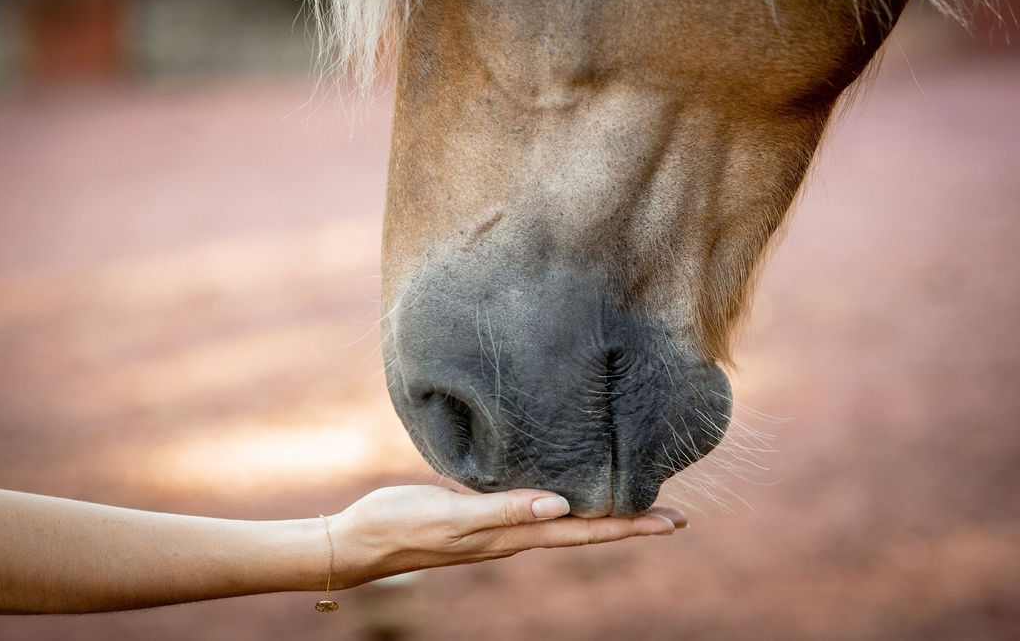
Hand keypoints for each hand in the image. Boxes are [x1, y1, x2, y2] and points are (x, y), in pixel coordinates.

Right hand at [326, 485, 685, 588]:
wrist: (359, 541)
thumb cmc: (400, 524)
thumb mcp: (450, 516)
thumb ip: (503, 512)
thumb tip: (560, 508)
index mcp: (511, 536)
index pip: (583, 532)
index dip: (629, 527)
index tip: (672, 521)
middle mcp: (513, 535)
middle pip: (584, 530)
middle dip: (629, 523)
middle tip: (675, 516)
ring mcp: (498, 528)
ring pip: (565, 522)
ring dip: (603, 516)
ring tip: (635, 504)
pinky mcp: (482, 516)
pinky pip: (537, 511)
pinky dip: (567, 504)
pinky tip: (569, 494)